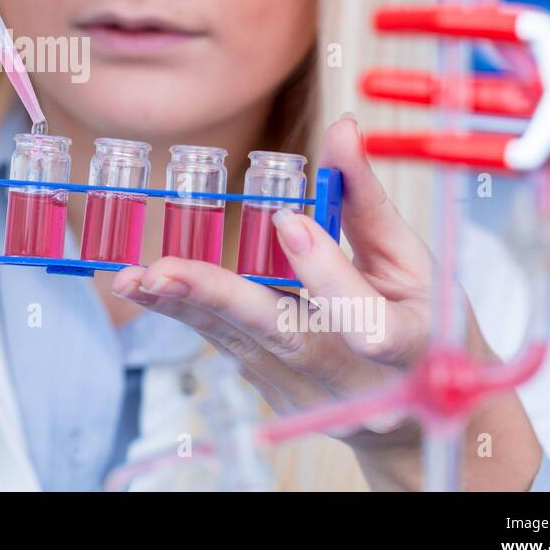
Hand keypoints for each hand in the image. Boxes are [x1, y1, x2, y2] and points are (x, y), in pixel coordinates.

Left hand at [110, 116, 543, 489]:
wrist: (411, 419)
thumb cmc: (419, 326)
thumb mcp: (412, 263)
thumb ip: (367, 201)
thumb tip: (342, 130)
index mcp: (403, 346)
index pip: (364, 318)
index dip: (326, 272)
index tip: (290, 221)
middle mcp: (347, 378)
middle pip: (279, 335)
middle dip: (217, 298)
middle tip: (163, 270)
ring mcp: (303, 390)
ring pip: (235, 340)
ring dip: (179, 305)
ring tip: (131, 279)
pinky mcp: (269, 387)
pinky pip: (224, 342)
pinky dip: (185, 311)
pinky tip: (146, 288)